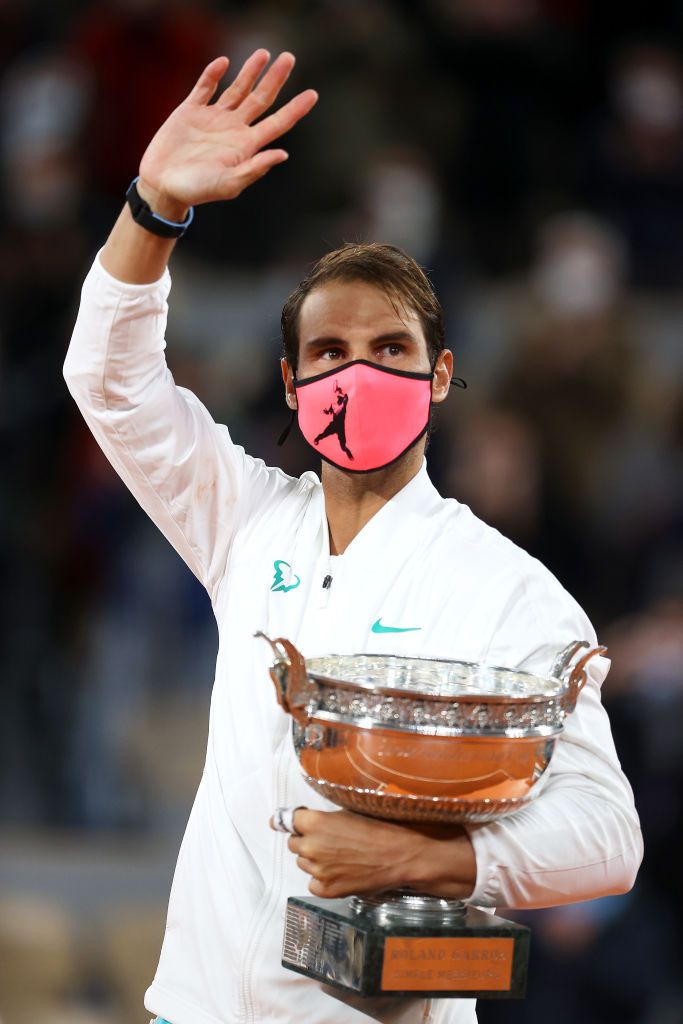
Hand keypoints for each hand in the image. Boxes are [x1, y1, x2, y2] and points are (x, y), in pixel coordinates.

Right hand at [137, 51, 317, 217]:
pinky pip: (205, 87)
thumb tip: (282, 154)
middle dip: (275, 79)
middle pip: (261, 99)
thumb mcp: (228, 183)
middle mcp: (233, 129)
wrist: (162, 186)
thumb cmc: (197, 191)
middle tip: (289, 57)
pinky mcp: (190, 111)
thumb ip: (254, 169)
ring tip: (263, 53)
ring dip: (250, 72)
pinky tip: (223, 63)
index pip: (277, 123)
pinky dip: (212, 74)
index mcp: (246, 146)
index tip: (313, 94)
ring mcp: (213, 118)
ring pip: (237, 89)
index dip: (295, 109)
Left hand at [270, 808, 476, 900]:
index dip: (296, 823)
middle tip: (329, 841)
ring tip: (340, 857)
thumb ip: (322, 818)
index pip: (288, 821)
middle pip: (294, 844)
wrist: (401, 855)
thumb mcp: (348, 813)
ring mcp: (318, 871)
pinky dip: (323, 879)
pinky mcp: (326, 890)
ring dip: (315, 860)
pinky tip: (341, 872)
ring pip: (304, 864)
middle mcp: (311, 846)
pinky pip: (313, 883)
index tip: (297, 825)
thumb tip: (303, 819)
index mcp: (315, 823)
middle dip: (307, 841)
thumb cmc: (379, 828)